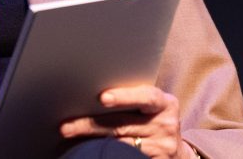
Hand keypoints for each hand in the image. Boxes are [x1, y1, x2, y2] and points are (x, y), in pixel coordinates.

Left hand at [59, 84, 193, 158]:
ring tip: (70, 135)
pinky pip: (126, 158)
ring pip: (119, 145)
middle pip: (122, 125)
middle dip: (91, 124)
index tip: (102, 97)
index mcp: (165, 104)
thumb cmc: (153, 120)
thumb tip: (91, 91)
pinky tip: (89, 151)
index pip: (146, 97)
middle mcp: (165, 125)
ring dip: (91, 141)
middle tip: (66, 126)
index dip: (125, 96)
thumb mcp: (151, 107)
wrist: (176, 152)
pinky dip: (105, 154)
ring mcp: (162, 147)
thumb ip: (133, 97)